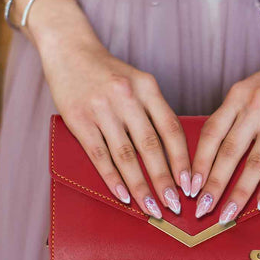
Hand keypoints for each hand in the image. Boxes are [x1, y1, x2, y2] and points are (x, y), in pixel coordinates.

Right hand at [42, 37, 190, 217]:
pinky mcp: (79, 120)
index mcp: (147, 87)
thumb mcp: (139, 82)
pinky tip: (123, 196)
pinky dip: (113, 178)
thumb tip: (171, 154)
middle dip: (164, 180)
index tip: (190, 184)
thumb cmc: (110, 73)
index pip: (171, 128)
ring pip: (126, 155)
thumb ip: (153, 111)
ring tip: (152, 208)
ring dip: (140, 186)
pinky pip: (100, 155)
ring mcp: (102, 109)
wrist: (70, 51)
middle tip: (175, 205)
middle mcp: (127, 97)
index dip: (182, 159)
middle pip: (151, 146)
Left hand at [191, 50, 259, 222]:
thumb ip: (231, 117)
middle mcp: (256, 106)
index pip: (211, 134)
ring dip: (239, 193)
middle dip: (213, 185)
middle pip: (229, 152)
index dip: (199, 162)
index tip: (189, 187)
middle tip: (201, 209)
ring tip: (227, 215)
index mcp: (236, 97)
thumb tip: (210, 154)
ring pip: (255, 162)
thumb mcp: (246, 91)